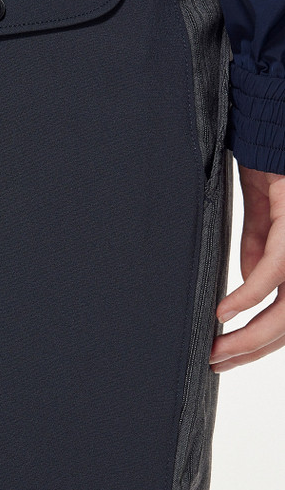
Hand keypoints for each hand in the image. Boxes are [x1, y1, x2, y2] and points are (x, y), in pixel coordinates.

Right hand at [210, 166, 284, 371]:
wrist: (275, 126)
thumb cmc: (273, 159)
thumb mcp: (262, 211)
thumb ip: (257, 247)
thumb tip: (246, 287)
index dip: (258, 340)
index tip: (224, 355)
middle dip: (250, 349)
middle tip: (214, 363)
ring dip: (250, 336)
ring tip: (217, 351)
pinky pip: (273, 273)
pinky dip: (248, 296)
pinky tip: (224, 312)